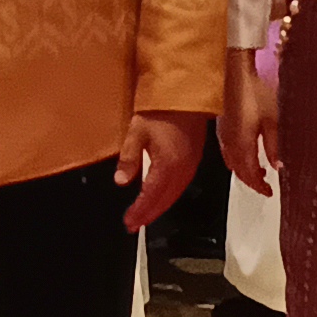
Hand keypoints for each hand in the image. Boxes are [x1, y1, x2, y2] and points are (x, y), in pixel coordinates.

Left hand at [113, 110, 206, 231]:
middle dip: (149, 214)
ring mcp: (192, 163)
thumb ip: (129, 159)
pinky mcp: (195, 156)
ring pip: (175, 194)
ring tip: (146, 214)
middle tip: (135, 224)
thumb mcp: (137, 131)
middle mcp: (183, 168)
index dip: (139, 212)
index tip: (129, 222)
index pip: (151, 196)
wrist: (186, 91)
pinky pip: (183, 183)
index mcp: (169, 165)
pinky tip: (163, 195)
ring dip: (160, 206)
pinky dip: (171, 194)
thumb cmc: (162, 107)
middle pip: (165, 200)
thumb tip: (122, 181)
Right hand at [219, 53, 279, 196]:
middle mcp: (230, 143)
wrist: (234, 73)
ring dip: (243, 171)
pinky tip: (245, 153)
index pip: (250, 174)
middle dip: (251, 181)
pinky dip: (236, 159)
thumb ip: (275, 145)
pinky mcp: (221, 127)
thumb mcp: (273, 119)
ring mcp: (223, 135)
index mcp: (243, 144)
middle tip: (264, 185)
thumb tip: (277, 165)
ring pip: (231, 162)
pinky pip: (227, 151)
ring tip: (258, 171)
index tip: (269, 192)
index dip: (259, 186)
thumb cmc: (254, 92)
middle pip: (238, 171)